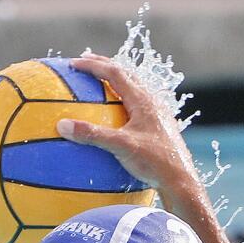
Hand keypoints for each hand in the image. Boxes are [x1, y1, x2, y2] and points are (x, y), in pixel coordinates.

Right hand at [57, 53, 200, 194]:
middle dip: (104, 65)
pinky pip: (138, 105)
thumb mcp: (121, 147)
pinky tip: (118, 113)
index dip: (93, 65)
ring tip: (101, 82)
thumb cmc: (154, 162)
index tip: (74, 63)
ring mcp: (158, 113)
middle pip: (126, 74)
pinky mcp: (160, 126)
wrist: (181, 181)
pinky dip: (124, 100)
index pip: (114, 72)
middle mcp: (152, 102)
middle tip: (85, 61)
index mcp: (143, 100)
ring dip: (116, 80)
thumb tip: (62, 125)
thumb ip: (92, 135)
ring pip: (134, 88)